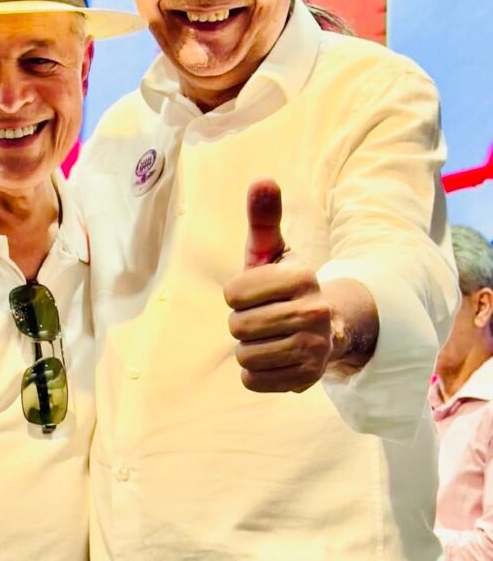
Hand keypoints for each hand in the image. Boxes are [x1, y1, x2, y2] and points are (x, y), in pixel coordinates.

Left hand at [224, 179, 333, 393]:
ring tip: (269, 338)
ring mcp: (314, 347)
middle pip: (238, 326)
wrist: (327, 328)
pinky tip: (274, 359)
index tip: (256, 294)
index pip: (233, 293)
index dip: (236, 295)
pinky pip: (253, 380)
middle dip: (241, 323)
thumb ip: (264, 218)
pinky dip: (255, 373)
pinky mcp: (308, 378)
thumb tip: (262, 180)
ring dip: (248, 348)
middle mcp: (314, 311)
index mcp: (302, 276)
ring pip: (244, 355)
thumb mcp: (273, 252)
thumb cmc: (285, 285)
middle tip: (262, 319)